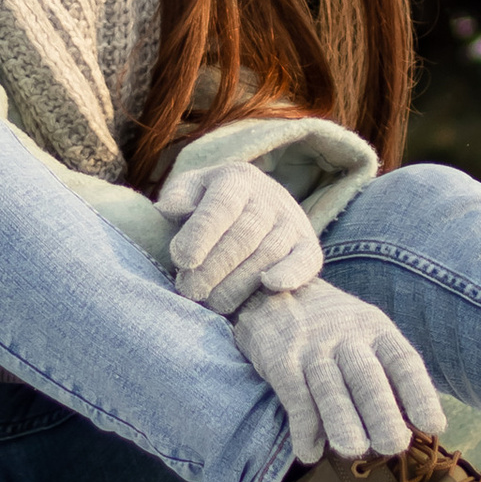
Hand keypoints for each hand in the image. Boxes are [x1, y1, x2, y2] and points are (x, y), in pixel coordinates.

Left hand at [159, 158, 322, 315]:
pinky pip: (306, 260)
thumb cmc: (208, 205)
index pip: (222, 205)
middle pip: (245, 234)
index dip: (202, 233)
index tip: (182, 260)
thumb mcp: (190, 191)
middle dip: (215, 267)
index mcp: (236, 178)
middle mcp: (269, 196)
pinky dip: (292, 274)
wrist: (253, 207)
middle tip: (190, 291)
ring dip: (239, 282)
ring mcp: (292, 221)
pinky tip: (271, 286)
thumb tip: (172, 210)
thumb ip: (177, 198)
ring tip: (213, 303)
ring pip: (270, 252)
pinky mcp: (308, 246)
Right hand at [230, 281, 445, 466]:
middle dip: (382, 412)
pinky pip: (295, 398)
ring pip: (330, 389)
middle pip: (368, 377)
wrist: (267, 292)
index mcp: (376, 327)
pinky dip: (303, 429)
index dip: (420, 393)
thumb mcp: (363, 329)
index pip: (404, 360)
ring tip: (353, 450)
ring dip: (342, 422)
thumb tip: (412, 421)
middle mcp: (346, 335)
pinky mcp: (280, 361)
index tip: (433, 425)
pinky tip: (310, 453)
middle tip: (394, 445)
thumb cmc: (329, 324)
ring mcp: (312, 348)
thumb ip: (385, 369)